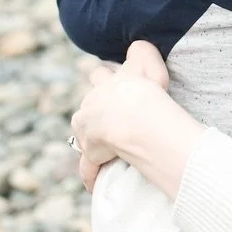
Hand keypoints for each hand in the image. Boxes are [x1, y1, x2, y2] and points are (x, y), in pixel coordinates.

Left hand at [71, 41, 197, 194]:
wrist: (132, 117)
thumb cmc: (145, 90)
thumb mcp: (148, 62)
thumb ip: (142, 51)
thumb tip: (138, 47)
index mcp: (106, 84)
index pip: (100, 75)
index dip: (105, 77)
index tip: (110, 81)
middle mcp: (92, 104)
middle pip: (86, 106)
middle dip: (92, 111)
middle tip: (105, 119)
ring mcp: (88, 130)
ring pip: (82, 136)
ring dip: (90, 142)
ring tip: (103, 151)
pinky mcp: (90, 153)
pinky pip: (88, 167)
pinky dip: (90, 175)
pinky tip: (93, 184)